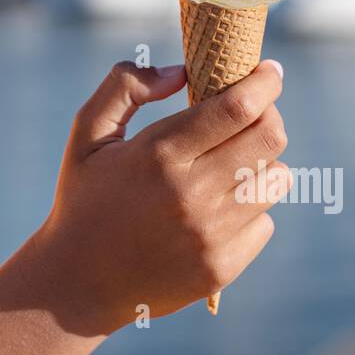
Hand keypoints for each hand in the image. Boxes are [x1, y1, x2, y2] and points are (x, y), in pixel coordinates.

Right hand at [33, 59, 289, 335]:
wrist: (77, 283)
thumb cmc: (84, 198)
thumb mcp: (87, 134)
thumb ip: (125, 87)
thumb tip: (181, 72)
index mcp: (158, 155)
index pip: (237, 108)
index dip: (265, 83)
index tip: (271, 70)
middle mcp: (190, 195)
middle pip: (270, 139)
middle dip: (269, 116)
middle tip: (254, 114)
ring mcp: (210, 236)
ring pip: (277, 179)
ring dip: (263, 163)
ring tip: (230, 164)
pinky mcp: (221, 268)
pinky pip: (265, 222)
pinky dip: (250, 208)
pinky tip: (217, 209)